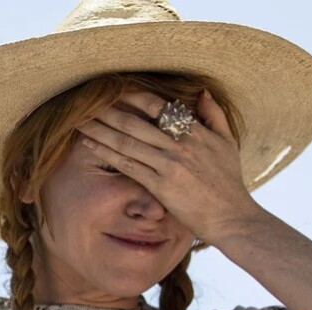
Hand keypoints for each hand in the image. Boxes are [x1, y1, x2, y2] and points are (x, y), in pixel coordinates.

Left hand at [76, 89, 262, 243]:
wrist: (232, 217)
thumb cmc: (229, 183)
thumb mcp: (228, 143)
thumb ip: (215, 115)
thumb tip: (202, 92)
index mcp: (195, 132)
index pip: (158, 106)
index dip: (132, 96)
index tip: (113, 90)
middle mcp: (179, 145)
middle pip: (135, 122)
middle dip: (108, 110)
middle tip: (86, 100)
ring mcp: (169, 165)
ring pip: (126, 142)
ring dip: (100, 130)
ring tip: (80, 120)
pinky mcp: (160, 186)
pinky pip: (127, 166)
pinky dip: (106, 153)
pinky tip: (90, 145)